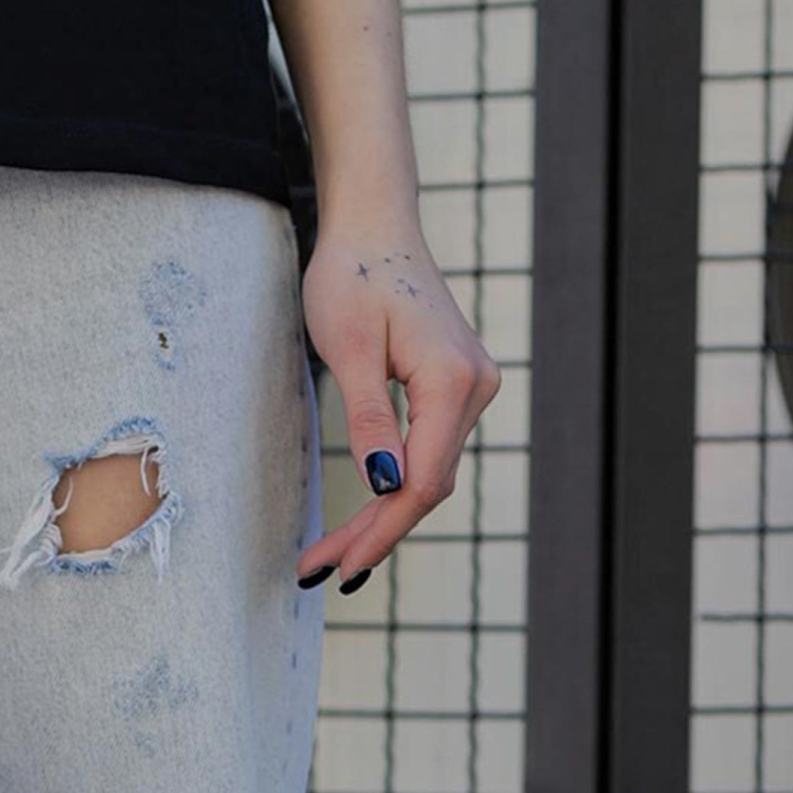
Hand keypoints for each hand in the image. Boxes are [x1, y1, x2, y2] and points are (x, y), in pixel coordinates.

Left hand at [297, 221, 498, 590]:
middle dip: (374, 532)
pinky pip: (428, 452)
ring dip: (382, 517)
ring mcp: (469, 387)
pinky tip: (365, 516)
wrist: (374, 224)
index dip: (382, 530)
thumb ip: (370, 419)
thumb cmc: (352, 275)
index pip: (422, 481)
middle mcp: (473, 387)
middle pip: (427, 486)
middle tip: (318, 568)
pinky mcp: (454, 386)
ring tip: (331, 554)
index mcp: (452, 380)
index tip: (340, 566)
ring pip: (428, 474)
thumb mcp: (348, 349)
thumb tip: (385, 485)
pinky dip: (394, 488)